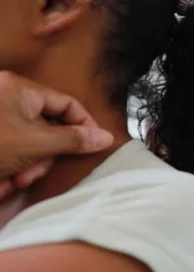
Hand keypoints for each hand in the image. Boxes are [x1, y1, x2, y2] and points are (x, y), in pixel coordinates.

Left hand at [0, 72, 112, 198]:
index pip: (67, 103)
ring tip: (10, 182)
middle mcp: (6, 99)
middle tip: (33, 173)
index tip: (92, 146)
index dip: (84, 125)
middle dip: (42, 156)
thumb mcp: (35, 145)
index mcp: (20, 89)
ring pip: (26, 144)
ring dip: (24, 167)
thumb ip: (73, 140)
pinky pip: (8, 151)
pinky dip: (6, 169)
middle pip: (46, 127)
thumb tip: (105, 137)